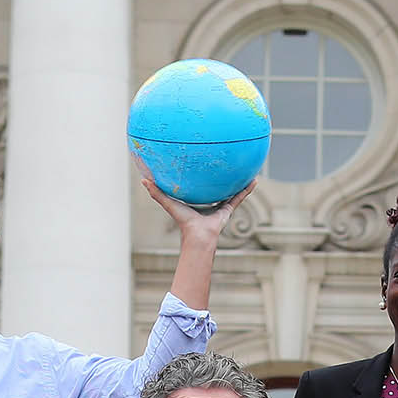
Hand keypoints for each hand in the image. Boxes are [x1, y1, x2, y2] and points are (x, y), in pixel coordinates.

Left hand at [136, 162, 252, 239]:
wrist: (198, 235)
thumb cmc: (183, 221)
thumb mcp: (169, 203)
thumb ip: (156, 193)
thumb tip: (143, 180)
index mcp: (196, 201)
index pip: (199, 186)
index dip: (200, 177)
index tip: (202, 164)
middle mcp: (210, 203)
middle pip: (216, 187)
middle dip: (220, 177)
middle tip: (223, 162)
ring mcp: (220, 206)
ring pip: (231, 191)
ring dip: (237, 181)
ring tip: (244, 169)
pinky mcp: (229, 209)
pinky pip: (240, 197)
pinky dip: (247, 190)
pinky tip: (254, 180)